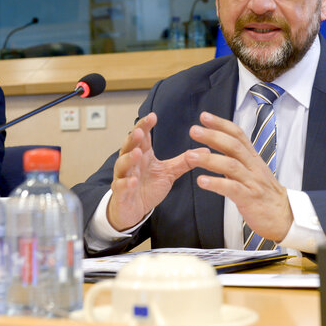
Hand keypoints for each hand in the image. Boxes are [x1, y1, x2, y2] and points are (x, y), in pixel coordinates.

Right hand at [107, 112, 200, 230]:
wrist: (134, 209)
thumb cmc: (149, 187)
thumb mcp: (169, 172)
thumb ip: (184, 161)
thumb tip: (205, 150)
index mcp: (143, 154)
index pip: (142, 136)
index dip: (145, 125)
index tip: (153, 116)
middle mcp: (131, 163)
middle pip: (129, 146)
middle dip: (134, 138)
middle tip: (140, 131)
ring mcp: (123, 177)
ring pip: (122, 164)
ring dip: (129, 158)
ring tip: (137, 153)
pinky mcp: (120, 193)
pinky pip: (121, 186)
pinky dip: (126, 183)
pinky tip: (133, 181)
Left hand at [186, 111, 293, 241]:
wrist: (286, 217)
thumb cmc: (266, 195)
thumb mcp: (253, 172)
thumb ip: (237, 160)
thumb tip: (218, 148)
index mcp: (253, 159)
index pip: (238, 135)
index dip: (221, 124)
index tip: (204, 116)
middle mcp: (253, 167)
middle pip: (233, 146)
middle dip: (212, 136)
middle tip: (193, 130)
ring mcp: (252, 182)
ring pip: (230, 165)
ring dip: (209, 159)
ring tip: (190, 156)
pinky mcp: (249, 199)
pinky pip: (232, 188)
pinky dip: (216, 183)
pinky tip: (201, 181)